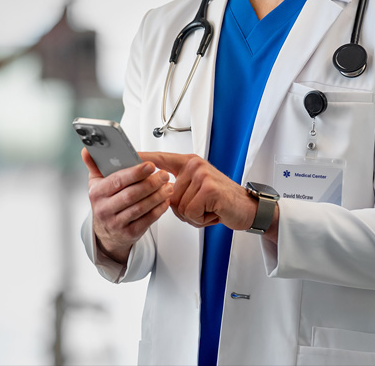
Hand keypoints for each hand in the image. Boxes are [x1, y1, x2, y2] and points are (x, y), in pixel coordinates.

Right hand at [82, 149, 172, 262]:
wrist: (105, 232)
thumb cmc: (104, 203)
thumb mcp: (96, 184)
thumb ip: (94, 165)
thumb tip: (87, 150)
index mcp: (97, 193)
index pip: (117, 181)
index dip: (135, 173)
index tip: (150, 165)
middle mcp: (105, 209)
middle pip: (131, 194)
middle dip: (150, 183)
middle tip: (163, 175)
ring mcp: (117, 223)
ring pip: (141, 208)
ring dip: (157, 196)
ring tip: (168, 186)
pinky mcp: (129, 233)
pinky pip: (147, 220)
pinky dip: (159, 209)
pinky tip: (165, 201)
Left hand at [138, 152, 257, 231]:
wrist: (247, 209)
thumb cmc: (220, 201)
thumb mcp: (196, 188)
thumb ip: (176, 187)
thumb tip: (156, 192)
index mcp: (189, 163)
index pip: (160, 159)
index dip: (142, 159)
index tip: (126, 155)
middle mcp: (194, 165)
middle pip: (167, 195)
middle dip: (182, 209)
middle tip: (201, 206)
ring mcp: (202, 175)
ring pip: (178, 206)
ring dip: (192, 216)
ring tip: (208, 209)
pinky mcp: (209, 189)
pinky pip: (189, 212)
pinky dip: (200, 219)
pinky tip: (213, 213)